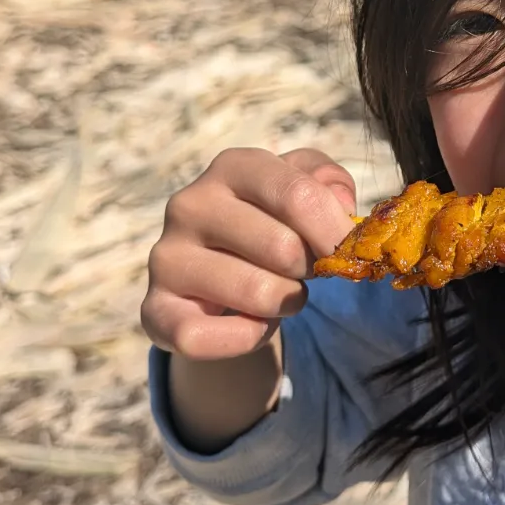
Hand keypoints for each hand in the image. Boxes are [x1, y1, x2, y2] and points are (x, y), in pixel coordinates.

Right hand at [141, 147, 356, 362]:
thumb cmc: (272, 224)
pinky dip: (247, 337)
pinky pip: (206, 336)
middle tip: (306, 270)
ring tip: (280, 292)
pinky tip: (253, 323)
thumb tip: (340, 206)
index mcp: (232, 167)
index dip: (336, 232)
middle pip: (283, 248)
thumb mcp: (306, 189)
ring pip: (256, 293)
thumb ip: (330, 184)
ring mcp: (166, 257)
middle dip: (311, 269)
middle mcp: (190, 205)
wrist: (221, 275)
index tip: (349, 251)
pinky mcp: (154, 308)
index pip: (299, 195)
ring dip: (285, 302)